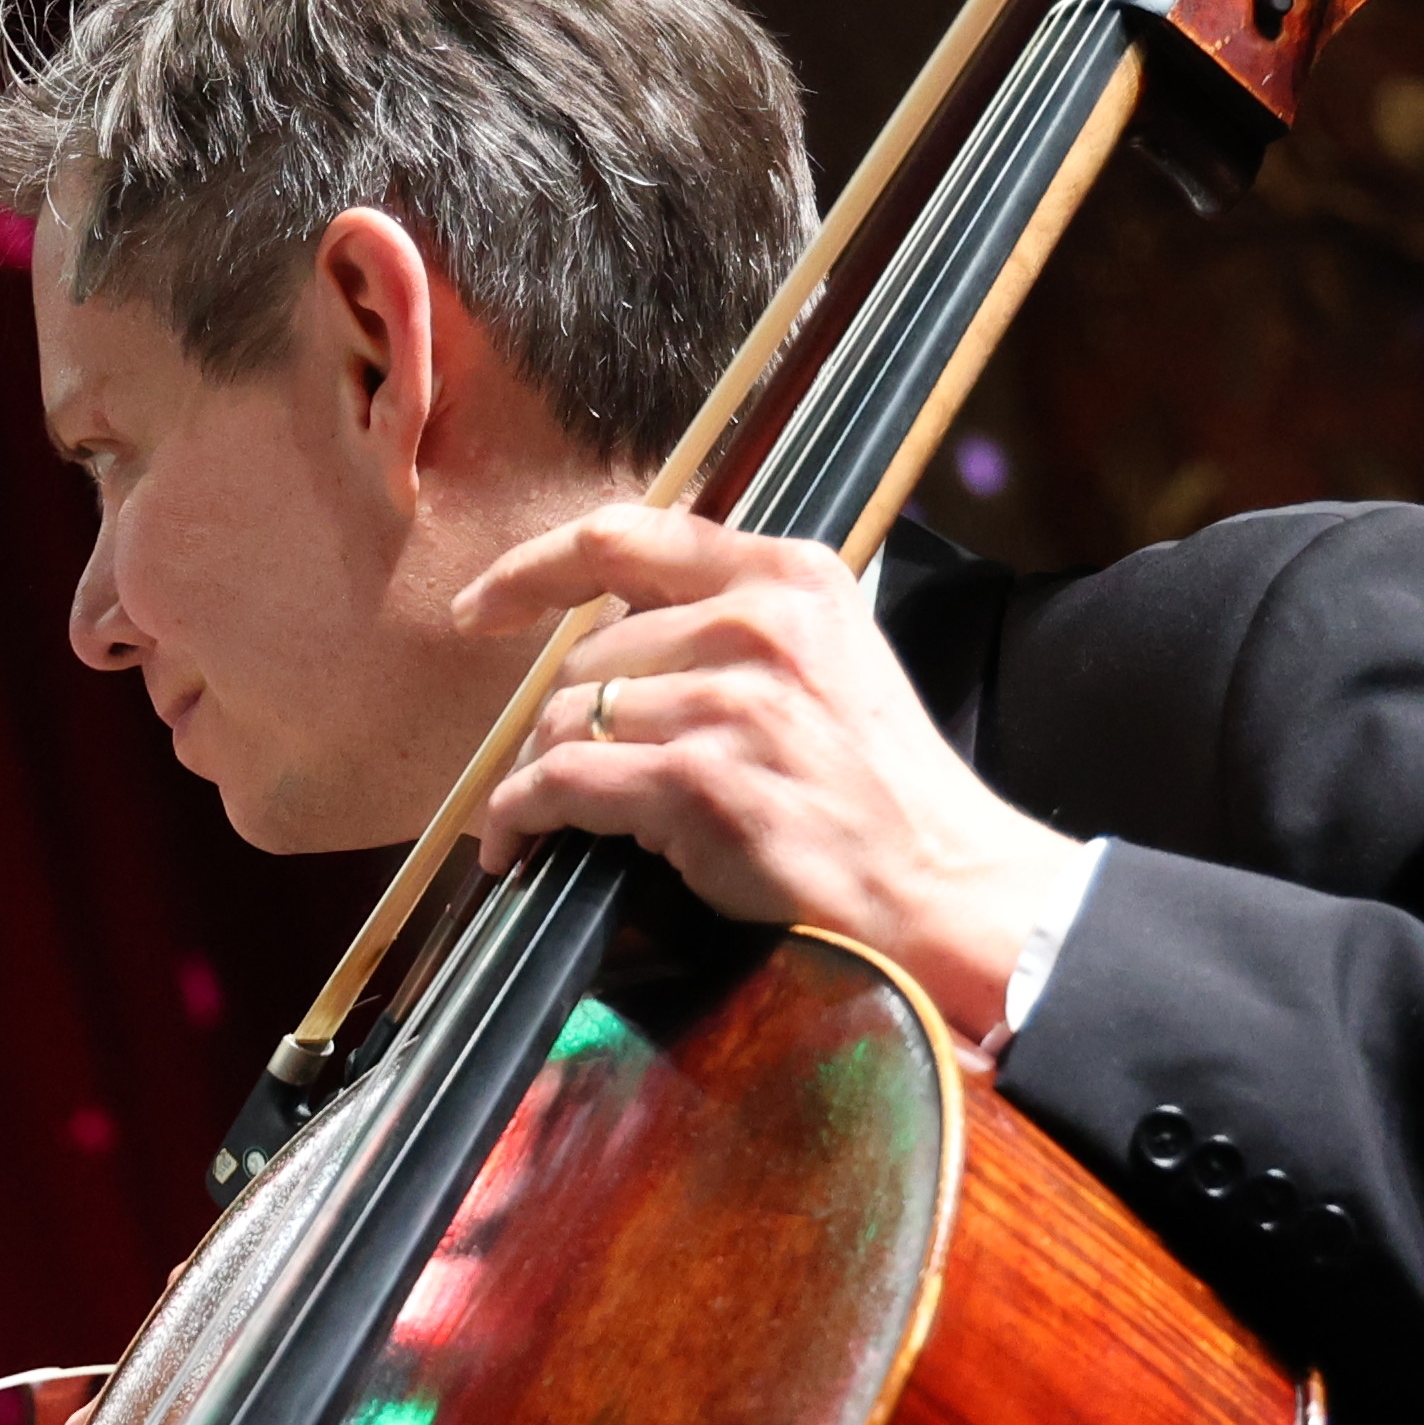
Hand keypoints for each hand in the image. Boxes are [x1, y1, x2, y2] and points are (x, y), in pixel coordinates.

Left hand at [453, 503, 1071, 1025]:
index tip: (480, 606)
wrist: (943, 887)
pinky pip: (562, 785)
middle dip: (565, 719)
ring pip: (568, 719)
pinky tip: (518, 844)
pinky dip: (522, 817)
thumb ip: (736, 626)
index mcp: (789, 576)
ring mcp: (728, 702)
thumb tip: (614, 638)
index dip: (533, 569)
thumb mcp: (830, 660)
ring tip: (546, 819)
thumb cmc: (883, 791)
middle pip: (588, 653)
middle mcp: (757, 623)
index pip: (626, 537)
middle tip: (568, 775)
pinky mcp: (699, 782)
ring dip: (542, 775)